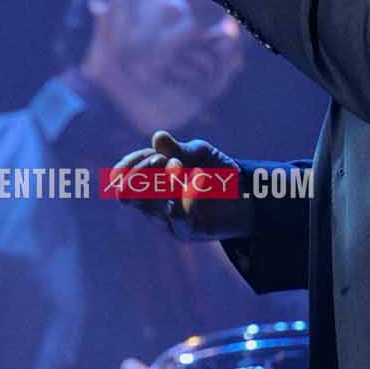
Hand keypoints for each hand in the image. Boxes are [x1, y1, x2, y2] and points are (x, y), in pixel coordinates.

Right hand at [109, 130, 252, 240]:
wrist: (247, 196)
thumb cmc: (217, 172)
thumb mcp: (200, 154)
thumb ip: (178, 148)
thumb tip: (157, 137)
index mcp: (149, 182)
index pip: (122, 176)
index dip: (129, 165)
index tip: (152, 154)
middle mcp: (152, 203)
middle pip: (128, 194)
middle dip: (141, 174)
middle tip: (161, 159)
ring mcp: (167, 220)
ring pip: (152, 206)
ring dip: (165, 181)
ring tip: (179, 165)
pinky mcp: (186, 232)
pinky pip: (179, 215)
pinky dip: (188, 193)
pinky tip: (200, 178)